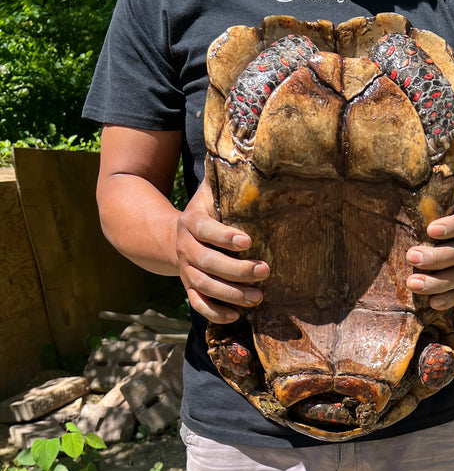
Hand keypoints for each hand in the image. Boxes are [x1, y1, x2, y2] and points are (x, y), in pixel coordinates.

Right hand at [175, 179, 267, 322]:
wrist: (171, 235)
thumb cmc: (206, 211)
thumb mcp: (210, 193)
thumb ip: (225, 180)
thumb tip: (249, 155)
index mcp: (191, 221)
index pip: (206, 229)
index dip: (225, 237)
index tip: (248, 241)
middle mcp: (185, 247)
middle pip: (207, 262)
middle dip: (237, 270)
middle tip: (265, 271)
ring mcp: (186, 269)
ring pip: (203, 286)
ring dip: (231, 294)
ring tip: (257, 297)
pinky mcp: (188, 287)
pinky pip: (198, 304)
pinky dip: (215, 313)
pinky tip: (235, 316)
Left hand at [406, 191, 453, 308]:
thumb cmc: (449, 211)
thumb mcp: (448, 197)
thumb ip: (434, 191)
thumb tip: (403, 170)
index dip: (451, 226)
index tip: (430, 230)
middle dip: (435, 257)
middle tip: (411, 257)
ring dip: (436, 282)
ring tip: (412, 283)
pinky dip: (450, 299)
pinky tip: (432, 303)